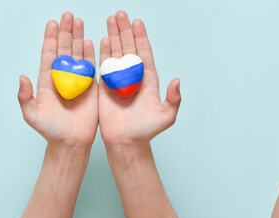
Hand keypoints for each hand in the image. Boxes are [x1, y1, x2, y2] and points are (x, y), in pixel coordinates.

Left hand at [18, 12, 97, 147]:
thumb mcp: (32, 114)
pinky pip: (93, 67)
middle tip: (69, 16)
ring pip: (79, 54)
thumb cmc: (51, 130)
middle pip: (65, 49)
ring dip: (79, 38)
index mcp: (48, 80)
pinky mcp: (92, 88)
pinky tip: (92, 41)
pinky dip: (93, 54)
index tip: (53, 23)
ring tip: (80, 22)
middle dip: (67, 31)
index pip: (50, 54)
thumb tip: (21, 78)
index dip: (51, 38)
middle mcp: (63, 77)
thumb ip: (25, 96)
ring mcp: (78, 81)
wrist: (71, 142)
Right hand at [98, 11, 180, 146]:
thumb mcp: (166, 116)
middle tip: (120, 14)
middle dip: (125, 30)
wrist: (127, 142)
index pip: (144, 53)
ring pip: (116, 53)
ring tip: (111, 20)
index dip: (141, 37)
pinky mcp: (106, 87)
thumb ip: (173, 99)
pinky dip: (103, 52)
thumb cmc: (147, 131)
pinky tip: (101, 39)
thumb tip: (178, 81)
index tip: (137, 22)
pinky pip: (104, 66)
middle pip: (129, 47)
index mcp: (148, 80)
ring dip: (113, 36)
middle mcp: (134, 77)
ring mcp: (119, 80)